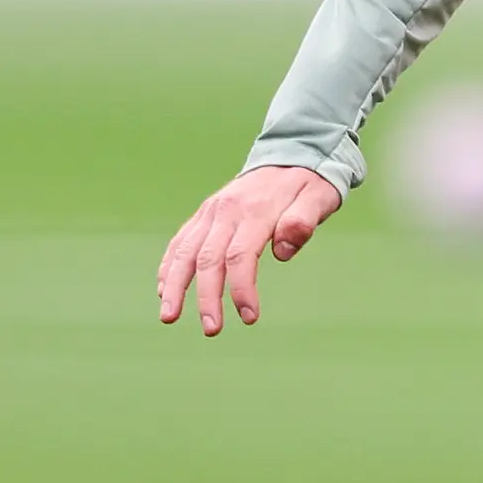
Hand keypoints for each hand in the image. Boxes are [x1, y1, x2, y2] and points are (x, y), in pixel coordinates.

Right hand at [156, 165, 342, 334]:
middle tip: (212, 329)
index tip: (249, 317)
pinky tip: (163, 291)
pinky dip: (169, 266)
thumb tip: (283, 249)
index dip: (242, 288)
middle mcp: (226, 211)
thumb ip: (303, 220)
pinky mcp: (204, 216)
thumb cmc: (310, 183)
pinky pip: (179, 242)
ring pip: (184, 251)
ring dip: (174, 286)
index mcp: (255, 210)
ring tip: (168, 317)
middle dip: (207, 297)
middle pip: (208, 259)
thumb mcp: (320, 197)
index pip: (241, 255)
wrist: (292, 153)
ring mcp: (211, 212)